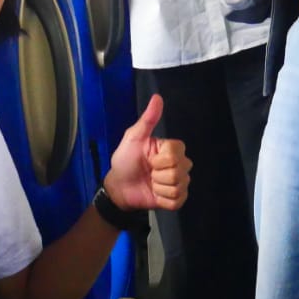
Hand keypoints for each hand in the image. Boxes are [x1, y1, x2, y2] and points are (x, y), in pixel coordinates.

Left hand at [105, 96, 190, 211]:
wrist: (119, 186)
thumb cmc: (125, 160)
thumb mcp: (133, 138)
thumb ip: (147, 120)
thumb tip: (157, 97)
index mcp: (171, 148)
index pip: (177, 152)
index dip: (160, 158)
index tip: (149, 158)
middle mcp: (180, 164)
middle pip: (180, 170)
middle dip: (159, 174)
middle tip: (149, 172)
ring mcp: (180, 182)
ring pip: (178, 186)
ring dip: (159, 187)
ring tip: (150, 183)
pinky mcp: (177, 199)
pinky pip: (176, 200)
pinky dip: (162, 199)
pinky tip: (155, 194)